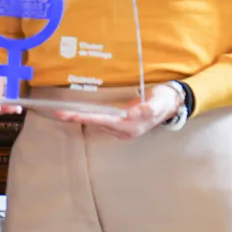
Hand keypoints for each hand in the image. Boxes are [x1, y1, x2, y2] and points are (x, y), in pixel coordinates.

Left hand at [68, 83, 182, 140]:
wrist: (171, 104)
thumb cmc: (164, 100)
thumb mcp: (159, 102)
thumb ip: (148, 108)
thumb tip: (134, 112)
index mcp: (132, 126)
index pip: (105, 121)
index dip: (88, 118)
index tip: (74, 115)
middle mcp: (125, 131)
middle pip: (97, 124)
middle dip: (78, 119)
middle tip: (60, 114)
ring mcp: (123, 129)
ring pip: (98, 124)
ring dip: (81, 119)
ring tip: (64, 113)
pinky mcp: (122, 124)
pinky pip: (102, 121)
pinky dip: (90, 118)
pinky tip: (80, 114)